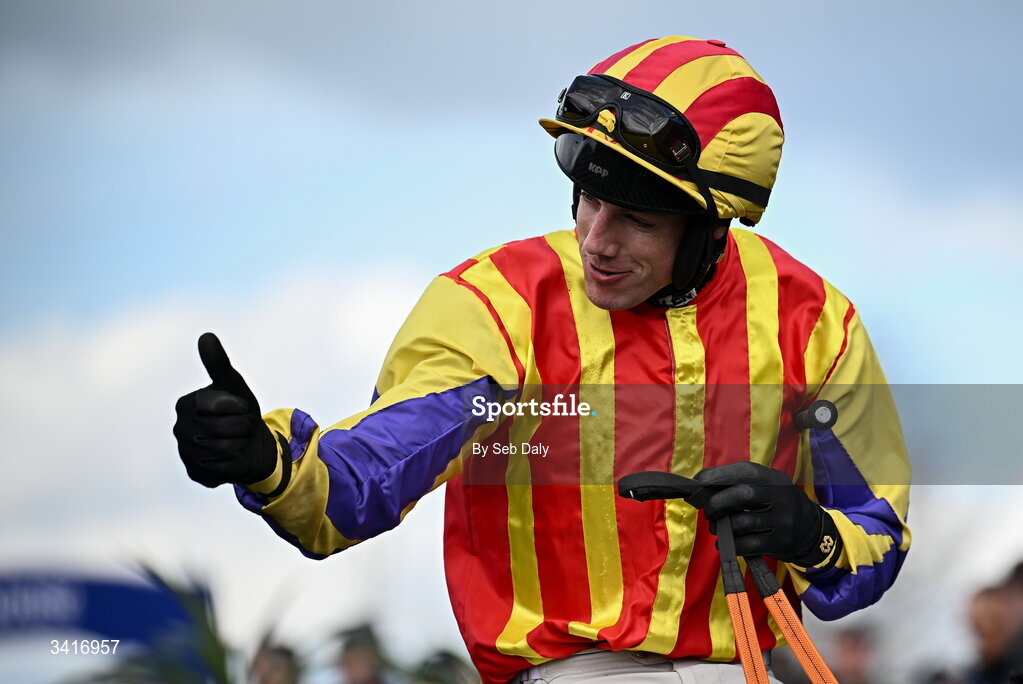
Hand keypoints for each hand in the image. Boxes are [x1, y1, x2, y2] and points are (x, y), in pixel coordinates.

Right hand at [173, 333, 285, 488]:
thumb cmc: (240, 411)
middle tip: (239, 428)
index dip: (239, 407)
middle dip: (242, 428)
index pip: (220, 405)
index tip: (240, 407)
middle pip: (224, 429)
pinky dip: (233, 464)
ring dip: (240, 446)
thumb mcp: (234, 386)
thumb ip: (218, 363)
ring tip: (235, 443)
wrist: (250, 445)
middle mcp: (180, 428)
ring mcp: (185, 452)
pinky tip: (229, 460)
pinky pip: (222, 470)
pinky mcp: (195, 473)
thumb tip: (206, 336)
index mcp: (186, 404)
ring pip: (224, 451)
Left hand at [689, 461, 840, 567]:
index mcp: (772, 478)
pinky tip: (724, 543)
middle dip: (718, 502)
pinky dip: (731, 544)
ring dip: (722, 527)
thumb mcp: (765, 485)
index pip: (743, 471)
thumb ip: (738, 482)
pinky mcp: (780, 542)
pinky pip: (748, 545)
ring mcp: (782, 520)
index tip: (699, 482)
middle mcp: (780, 496)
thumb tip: (700, 482)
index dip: (718, 475)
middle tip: (709, 511)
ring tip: (716, 527)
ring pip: (743, 522)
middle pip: (743, 494)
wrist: (810, 529)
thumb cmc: (774, 503)